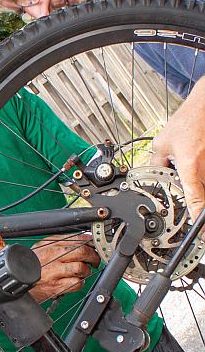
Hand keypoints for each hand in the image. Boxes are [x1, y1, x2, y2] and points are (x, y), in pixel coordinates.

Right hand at [29, 234, 99, 301]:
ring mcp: (55, 272)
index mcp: (51, 244)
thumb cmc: (32, 265)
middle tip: (94, 260)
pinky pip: (77, 283)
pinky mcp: (57, 286)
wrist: (19, 282)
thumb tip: (82, 238)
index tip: (95, 246)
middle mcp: (53, 257)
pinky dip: (79, 282)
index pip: (78, 238)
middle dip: (93, 257)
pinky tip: (74, 280)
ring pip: (82, 268)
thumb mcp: (41, 246)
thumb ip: (59, 241)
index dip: (91, 243)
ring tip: (82, 271)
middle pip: (82, 252)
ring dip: (86, 271)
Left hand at [151, 80, 204, 227]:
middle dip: (193, 199)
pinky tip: (192, 162)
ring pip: (202, 184)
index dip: (197, 215)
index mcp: (190, 165)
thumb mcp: (161, 143)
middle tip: (186, 199)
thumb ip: (156, 163)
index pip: (195, 196)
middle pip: (199, 193)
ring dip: (195, 183)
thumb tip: (152, 177)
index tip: (199, 229)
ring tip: (187, 166)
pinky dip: (199, 176)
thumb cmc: (187, 122)